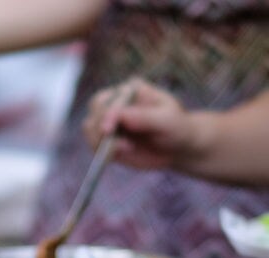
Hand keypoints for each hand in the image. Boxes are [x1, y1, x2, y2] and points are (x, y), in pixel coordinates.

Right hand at [82, 79, 196, 170]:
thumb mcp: (167, 120)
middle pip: (94, 110)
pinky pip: (94, 146)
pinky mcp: (108, 141)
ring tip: (123, 150)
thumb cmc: (176, 128)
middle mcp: (116, 102)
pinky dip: (101, 153)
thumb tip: (120, 116)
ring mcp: (110, 121)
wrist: (179, 148)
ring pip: (89, 128)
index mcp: (130, 89)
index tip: (108, 131)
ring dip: (99, 141)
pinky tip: (119, 155)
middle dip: (100, 128)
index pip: (111, 99)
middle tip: (118, 145)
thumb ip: (144, 117)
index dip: (107, 115)